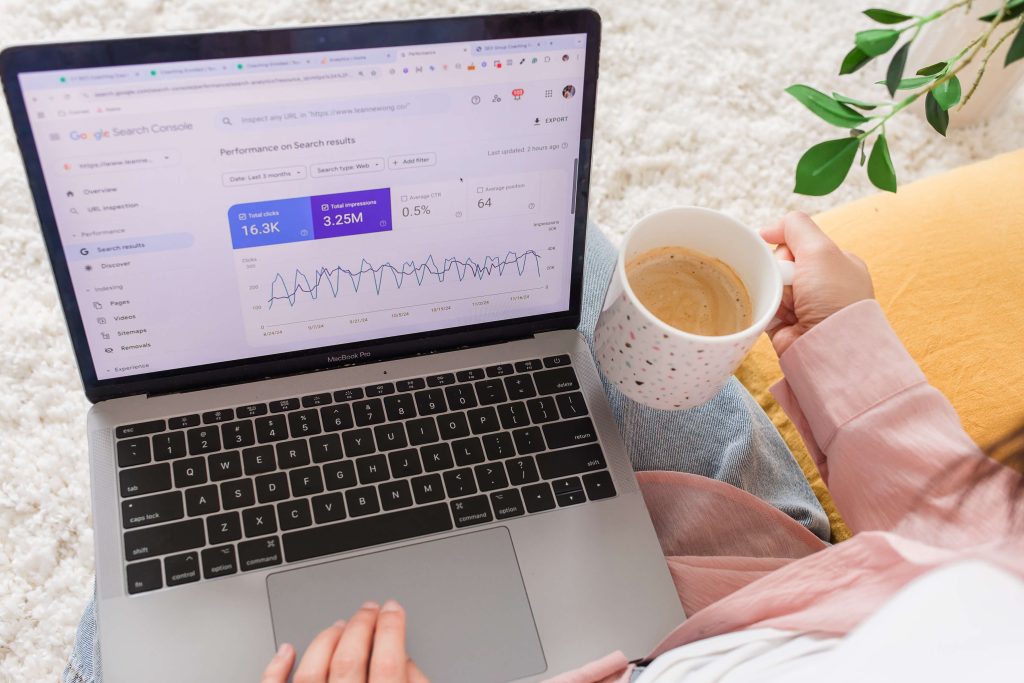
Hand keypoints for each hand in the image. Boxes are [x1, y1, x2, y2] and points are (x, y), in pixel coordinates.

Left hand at [261, 600, 429, 682]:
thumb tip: (407, 661)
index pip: (388, 662)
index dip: (392, 628)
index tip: (393, 609)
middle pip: (349, 659)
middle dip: (361, 625)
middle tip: (369, 608)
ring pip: (312, 671)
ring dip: (326, 641)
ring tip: (339, 625)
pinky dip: (276, 668)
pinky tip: (286, 650)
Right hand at [760, 211, 873, 356]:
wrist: (828, 346)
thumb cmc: (833, 297)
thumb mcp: (820, 248)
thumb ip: (795, 226)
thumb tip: (767, 230)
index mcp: (835, 263)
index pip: (799, 242)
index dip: (785, 245)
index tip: (781, 252)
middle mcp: (821, 284)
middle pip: (781, 262)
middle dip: (779, 270)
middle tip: (791, 283)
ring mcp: (803, 305)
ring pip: (770, 284)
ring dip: (772, 290)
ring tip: (784, 303)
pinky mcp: (784, 324)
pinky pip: (763, 305)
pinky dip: (765, 307)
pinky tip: (773, 313)